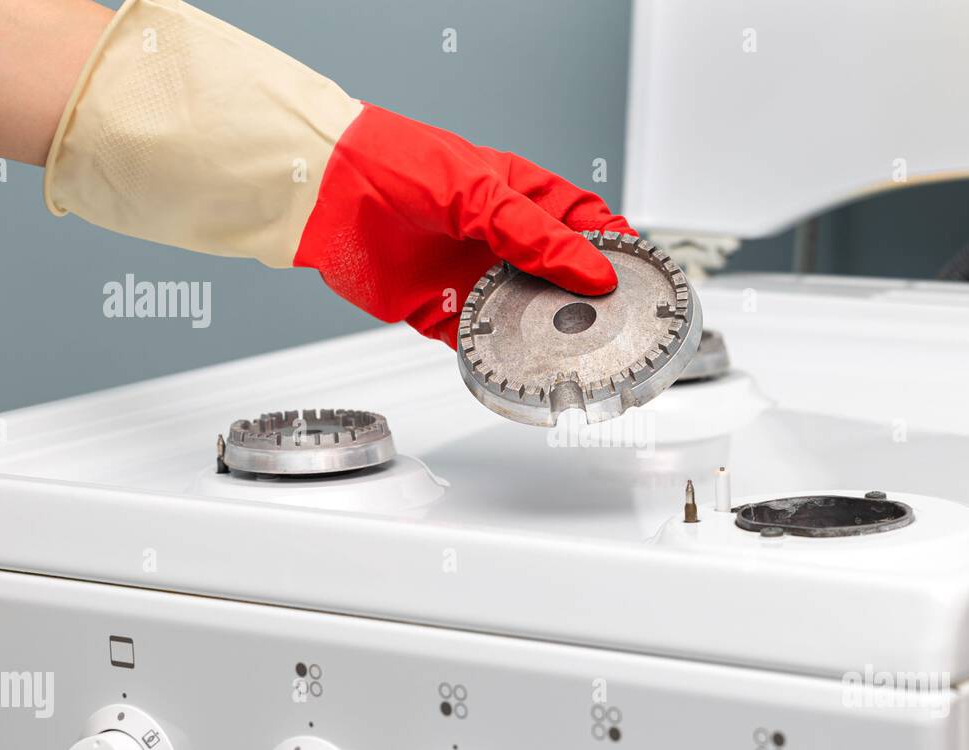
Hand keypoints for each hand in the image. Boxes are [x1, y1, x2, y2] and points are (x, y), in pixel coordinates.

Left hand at [293, 104, 635, 347]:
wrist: (326, 192)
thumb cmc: (397, 163)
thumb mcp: (481, 193)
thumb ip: (537, 237)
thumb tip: (593, 273)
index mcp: (521, 197)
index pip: (585, 225)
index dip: (616, 249)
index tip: (642, 276)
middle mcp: (501, 240)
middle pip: (560, 278)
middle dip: (588, 302)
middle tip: (616, 325)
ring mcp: (472, 276)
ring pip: (523, 314)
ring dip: (545, 334)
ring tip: (573, 352)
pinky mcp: (440, 311)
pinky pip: (477, 341)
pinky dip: (495, 356)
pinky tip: (515, 366)